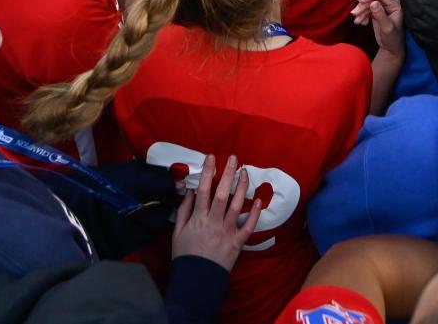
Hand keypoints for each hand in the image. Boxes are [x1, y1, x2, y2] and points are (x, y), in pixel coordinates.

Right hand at [172, 154, 262, 269]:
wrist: (196, 281)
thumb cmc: (185, 255)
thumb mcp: (178, 232)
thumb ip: (184, 210)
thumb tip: (190, 191)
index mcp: (198, 219)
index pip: (203, 190)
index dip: (208, 172)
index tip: (211, 157)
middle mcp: (214, 222)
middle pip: (222, 194)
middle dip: (228, 174)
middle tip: (234, 158)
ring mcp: (227, 232)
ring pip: (237, 206)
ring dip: (242, 188)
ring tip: (246, 172)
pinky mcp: (237, 242)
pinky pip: (248, 227)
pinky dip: (255, 214)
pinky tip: (259, 200)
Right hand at [352, 0, 403, 58]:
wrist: (391, 48)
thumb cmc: (393, 39)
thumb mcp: (387, 28)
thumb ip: (381, 15)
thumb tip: (373, 3)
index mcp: (395, 5)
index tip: (359, 1)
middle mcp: (389, 4)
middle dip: (363, 6)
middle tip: (354, 14)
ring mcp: (382, 8)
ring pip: (368, 4)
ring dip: (361, 12)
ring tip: (357, 21)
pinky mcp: (376, 12)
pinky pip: (366, 10)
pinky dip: (362, 15)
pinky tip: (361, 23)